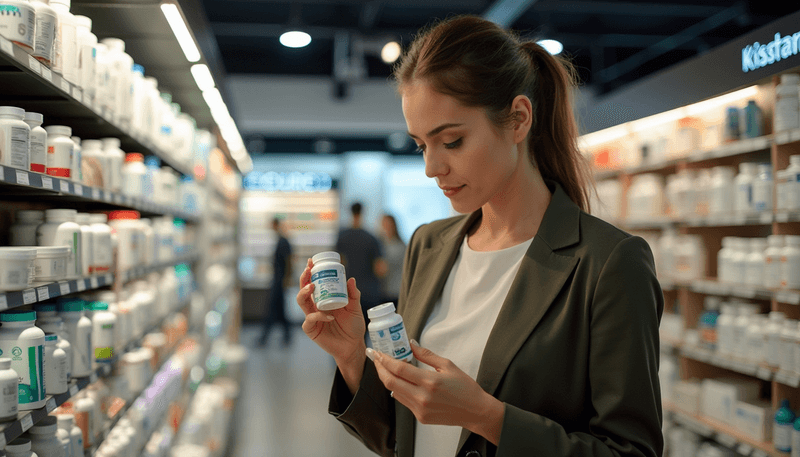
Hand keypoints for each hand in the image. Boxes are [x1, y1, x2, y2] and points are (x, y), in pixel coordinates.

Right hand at [297, 258, 366, 389]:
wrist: (353, 346)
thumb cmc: (353, 326)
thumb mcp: (355, 308)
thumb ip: (353, 295)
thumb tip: (351, 279)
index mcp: (324, 299)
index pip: (313, 282)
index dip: (310, 272)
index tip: (312, 261)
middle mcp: (315, 306)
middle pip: (303, 289)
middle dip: (304, 278)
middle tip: (309, 270)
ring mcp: (312, 317)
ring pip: (301, 302)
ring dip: (305, 292)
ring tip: (312, 286)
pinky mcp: (311, 329)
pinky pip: (309, 320)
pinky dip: (318, 316)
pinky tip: (329, 316)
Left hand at [368, 341, 504, 444]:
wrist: (475, 411)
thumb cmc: (465, 388)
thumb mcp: (448, 366)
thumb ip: (426, 355)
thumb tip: (411, 344)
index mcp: (430, 382)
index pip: (399, 369)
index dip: (385, 360)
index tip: (377, 352)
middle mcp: (422, 397)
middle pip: (391, 382)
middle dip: (380, 369)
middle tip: (375, 358)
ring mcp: (420, 409)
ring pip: (395, 392)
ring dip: (388, 379)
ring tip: (386, 367)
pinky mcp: (420, 417)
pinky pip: (403, 401)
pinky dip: (398, 390)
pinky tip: (400, 382)